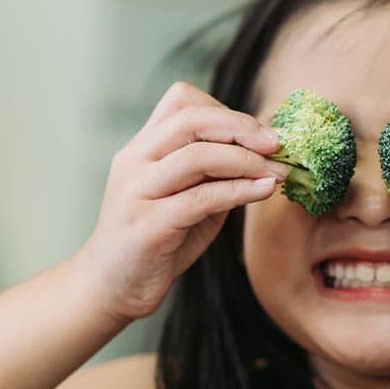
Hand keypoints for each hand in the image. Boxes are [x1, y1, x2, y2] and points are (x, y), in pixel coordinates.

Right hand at [76, 82, 289, 323]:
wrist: (112, 287)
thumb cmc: (155, 242)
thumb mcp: (185, 199)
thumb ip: (214, 175)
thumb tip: (266, 155)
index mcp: (141, 148)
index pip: (181, 101)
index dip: (225, 110)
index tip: (260, 133)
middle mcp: (134, 162)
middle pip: (191, 119)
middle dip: (242, 127)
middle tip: (277, 145)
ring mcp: (137, 192)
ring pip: (198, 156)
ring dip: (247, 161)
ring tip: (278, 173)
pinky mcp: (148, 226)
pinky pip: (202, 198)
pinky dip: (240, 190)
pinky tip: (264, 191)